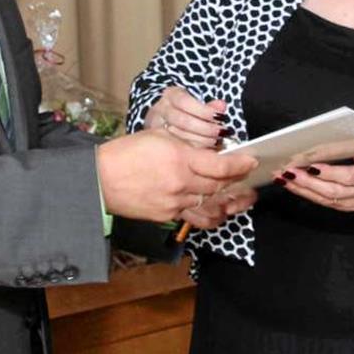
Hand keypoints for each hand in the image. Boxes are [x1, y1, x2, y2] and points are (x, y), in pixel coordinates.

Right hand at [96, 129, 256, 222]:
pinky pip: (196, 217)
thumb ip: (187, 143)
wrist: (101, 179)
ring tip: (244, 197)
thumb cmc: (128, 152)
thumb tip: (210, 147)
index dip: (240, 164)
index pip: (221, 165)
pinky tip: (220, 211)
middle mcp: (181, 183)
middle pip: (219, 185)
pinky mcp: (167, 216)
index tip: (251, 160)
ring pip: (211, 204)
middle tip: (247, 175)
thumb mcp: (159, 136)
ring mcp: (175, 203)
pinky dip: (211, 214)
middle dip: (237, 180)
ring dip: (230, 200)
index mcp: (180, 158)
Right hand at [144, 86, 228, 147]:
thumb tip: (222, 106)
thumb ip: (209, 106)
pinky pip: (177, 147)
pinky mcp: (159, 141)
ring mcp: (157, 126)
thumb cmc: (185, 110)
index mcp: (171, 95)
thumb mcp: (196, 103)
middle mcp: (161, 109)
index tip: (220, 117)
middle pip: (182, 120)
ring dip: (201, 140)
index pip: (184, 101)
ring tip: (216, 142)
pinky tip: (205, 151)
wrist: (165, 119)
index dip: (203, 110)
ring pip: (178, 136)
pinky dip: (193, 150)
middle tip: (221, 133)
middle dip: (205, 128)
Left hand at [280, 148, 353, 211]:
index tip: (311, 165)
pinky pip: (326, 203)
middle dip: (307, 182)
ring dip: (302, 189)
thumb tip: (322, 142)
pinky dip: (308, 195)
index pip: (348, 176)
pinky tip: (294, 186)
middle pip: (332, 191)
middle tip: (288, 171)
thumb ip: (351, 147)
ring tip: (284, 179)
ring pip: (326, 199)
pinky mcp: (349, 208)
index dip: (329, 173)